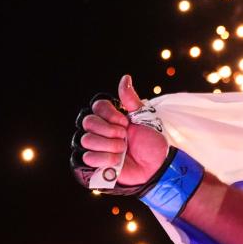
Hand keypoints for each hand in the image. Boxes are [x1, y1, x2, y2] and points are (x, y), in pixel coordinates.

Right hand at [70, 75, 169, 191]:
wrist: (156, 165)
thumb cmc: (151, 141)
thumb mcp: (144, 117)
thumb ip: (131, 99)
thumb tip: (125, 77)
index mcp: (109, 117)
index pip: (97, 106)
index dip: (111, 115)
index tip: (126, 123)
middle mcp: (99, 130)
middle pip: (88, 122)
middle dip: (110, 131)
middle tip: (124, 137)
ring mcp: (95, 147)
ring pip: (87, 140)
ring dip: (110, 146)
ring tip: (123, 150)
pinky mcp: (94, 163)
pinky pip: (88, 157)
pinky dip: (106, 159)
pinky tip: (117, 161)